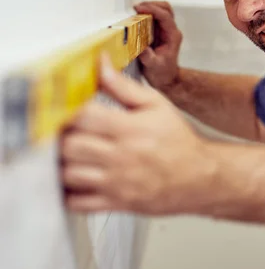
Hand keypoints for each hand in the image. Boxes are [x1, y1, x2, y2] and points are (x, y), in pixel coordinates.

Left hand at [60, 54, 214, 214]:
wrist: (201, 176)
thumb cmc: (178, 140)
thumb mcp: (155, 104)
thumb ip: (123, 86)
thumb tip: (100, 64)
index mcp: (129, 128)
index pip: (83, 117)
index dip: (65, 111)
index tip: (61, 108)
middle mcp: (120, 156)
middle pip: (70, 146)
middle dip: (59, 137)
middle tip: (60, 132)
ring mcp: (117, 183)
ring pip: (69, 175)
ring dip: (60, 164)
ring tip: (64, 154)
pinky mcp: (116, 203)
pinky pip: (78, 203)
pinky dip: (66, 193)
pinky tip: (70, 180)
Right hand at [134, 1, 182, 91]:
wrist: (166, 79)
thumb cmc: (163, 73)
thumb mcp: (154, 66)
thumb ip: (148, 57)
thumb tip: (140, 47)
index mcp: (172, 36)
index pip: (165, 16)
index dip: (153, 10)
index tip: (140, 9)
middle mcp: (170, 31)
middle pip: (165, 8)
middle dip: (151, 4)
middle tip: (137, 8)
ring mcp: (165, 30)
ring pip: (160, 10)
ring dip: (148, 8)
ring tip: (135, 12)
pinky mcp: (158, 32)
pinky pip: (153, 18)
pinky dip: (145, 15)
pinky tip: (136, 19)